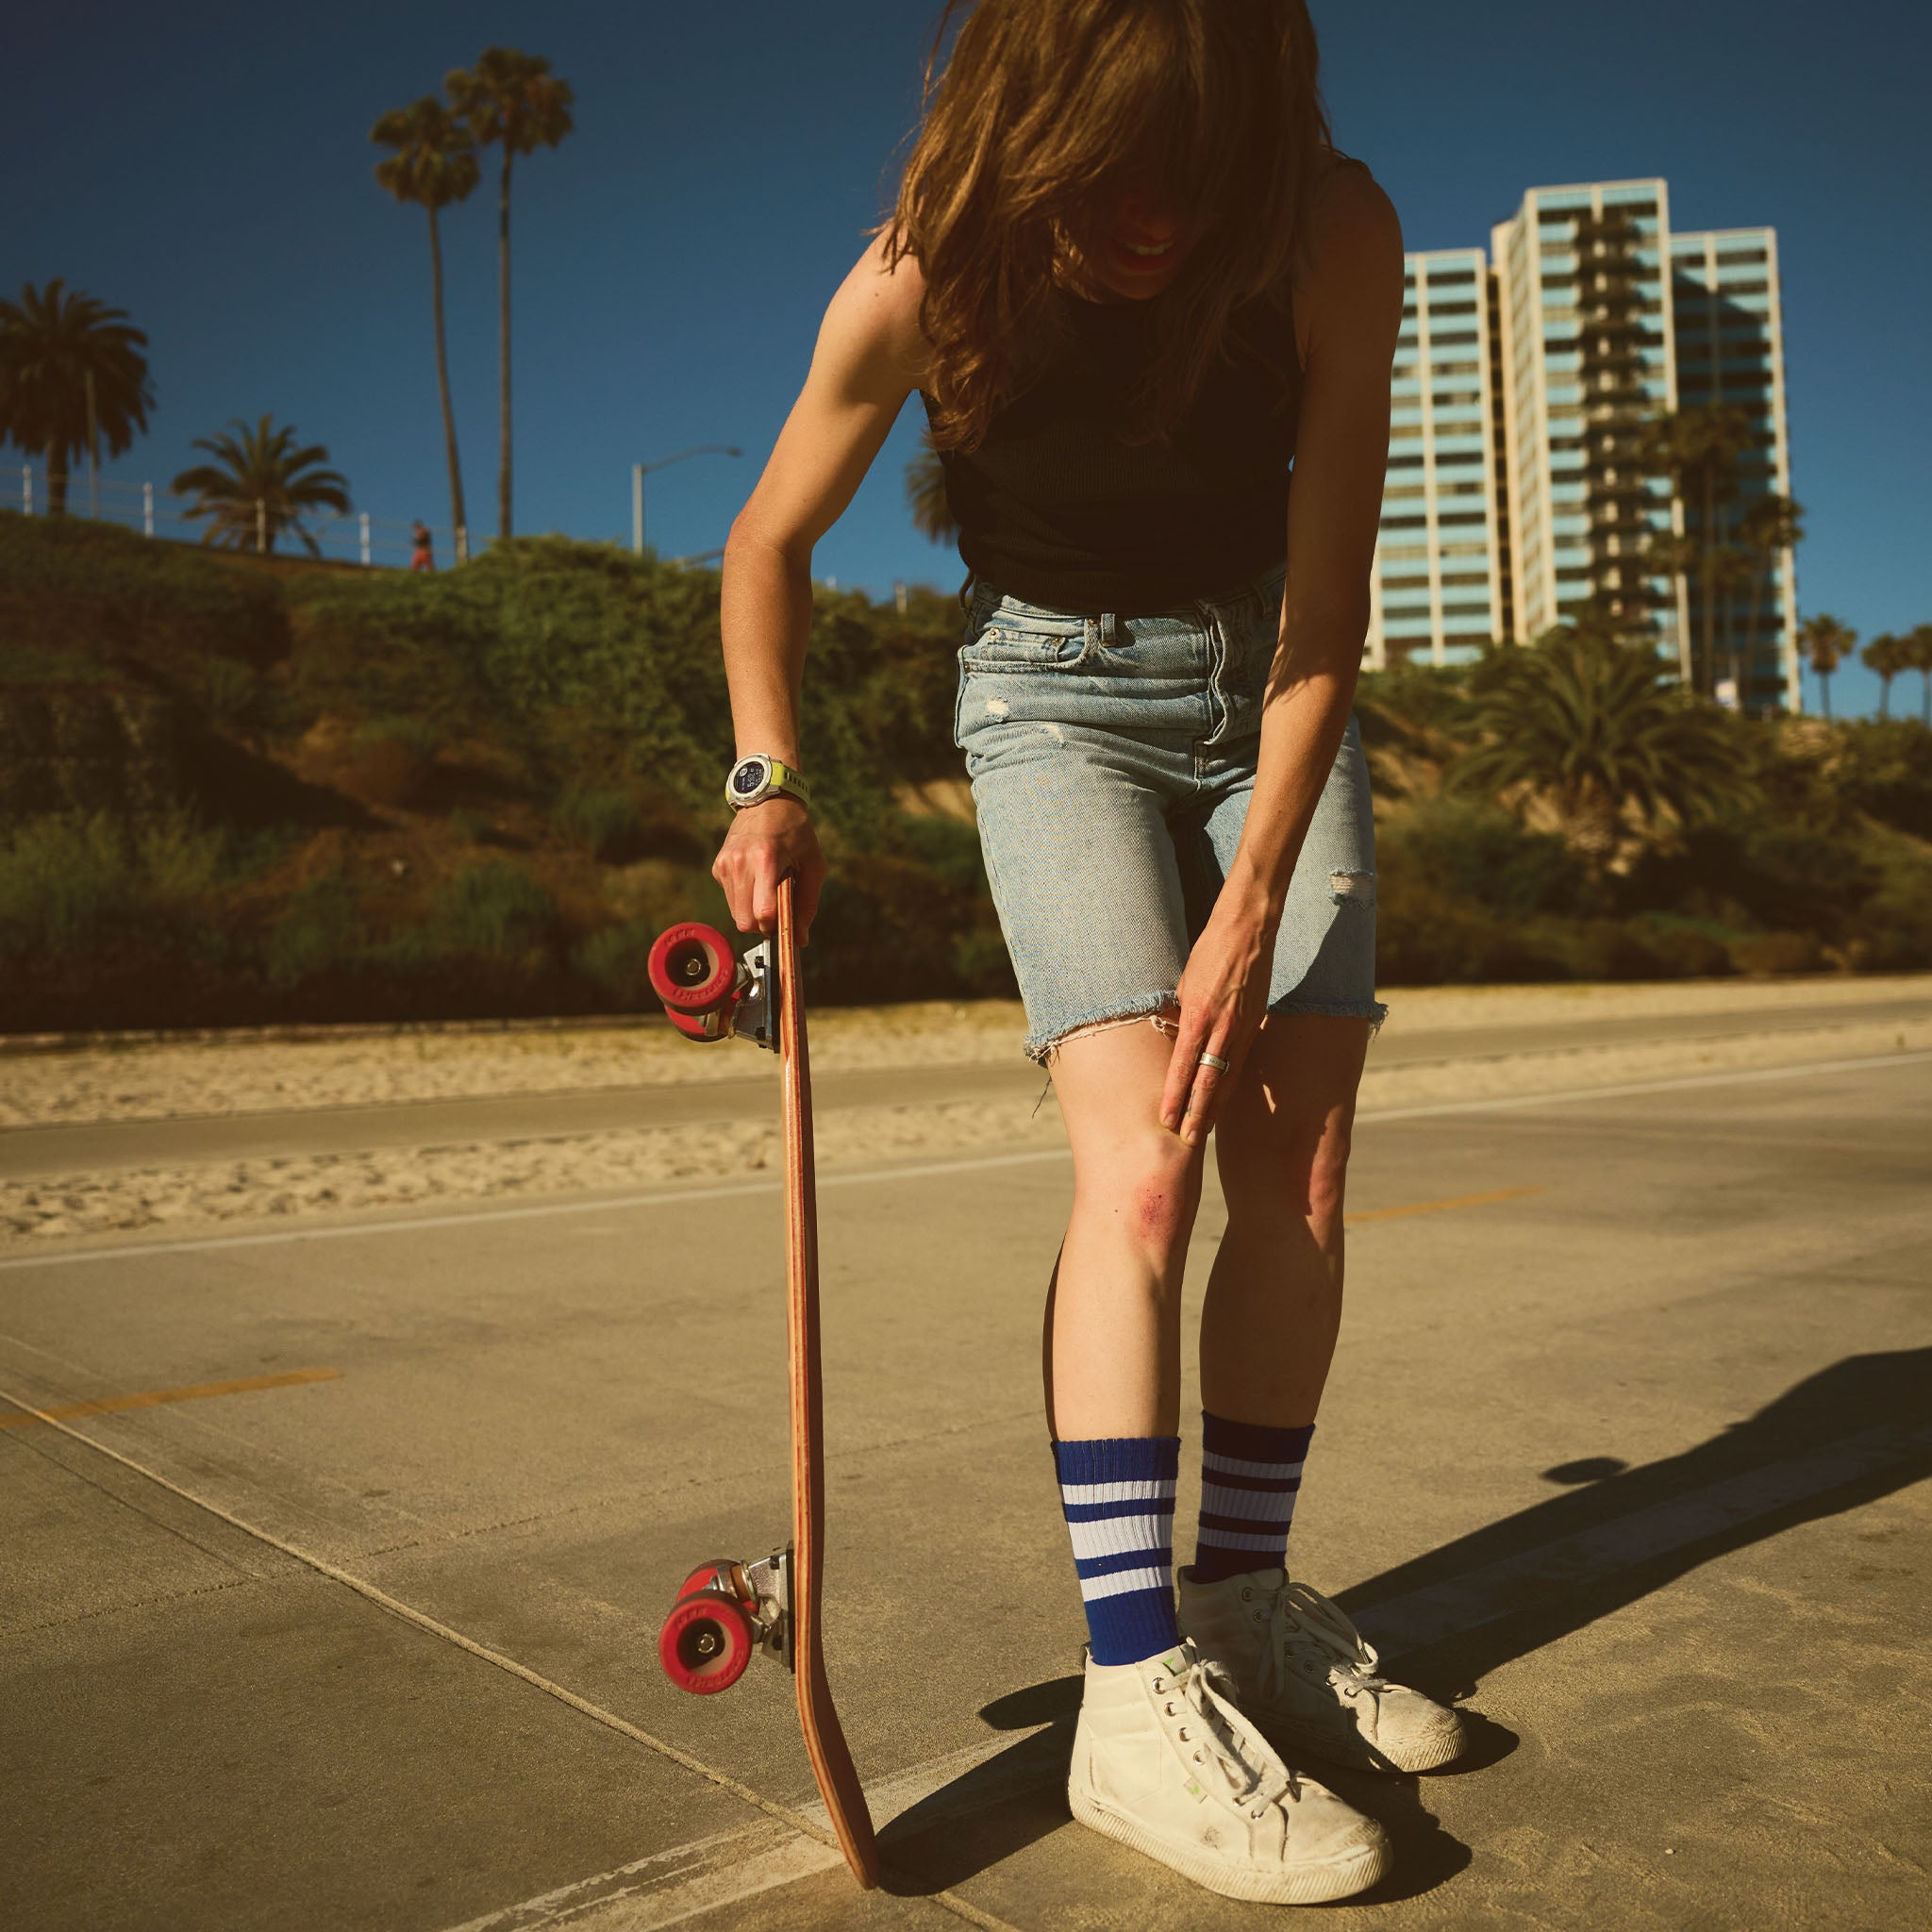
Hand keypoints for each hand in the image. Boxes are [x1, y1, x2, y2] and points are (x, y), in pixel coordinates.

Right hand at [712, 799, 825, 941]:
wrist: (767, 800)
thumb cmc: (796, 831)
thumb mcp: (813, 864)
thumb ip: (808, 903)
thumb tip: (800, 939)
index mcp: (766, 860)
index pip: (762, 913)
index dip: (776, 926)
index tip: (786, 924)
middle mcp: (740, 863)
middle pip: (745, 921)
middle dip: (763, 925)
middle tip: (778, 908)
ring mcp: (725, 864)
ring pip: (736, 914)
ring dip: (753, 911)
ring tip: (768, 888)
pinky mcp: (718, 866)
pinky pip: (731, 898)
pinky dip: (745, 898)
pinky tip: (756, 878)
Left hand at [1158, 905, 1276, 1145]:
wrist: (1247, 930)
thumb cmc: (1209, 952)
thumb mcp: (1183, 983)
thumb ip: (1180, 1015)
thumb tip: (1175, 1037)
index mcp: (1197, 1015)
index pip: (1182, 1067)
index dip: (1175, 1096)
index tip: (1167, 1120)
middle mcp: (1220, 1027)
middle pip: (1206, 1081)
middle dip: (1196, 1113)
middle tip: (1187, 1141)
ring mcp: (1240, 1027)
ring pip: (1226, 1077)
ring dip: (1213, 1106)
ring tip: (1203, 1130)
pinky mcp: (1254, 1024)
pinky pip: (1241, 1061)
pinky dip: (1230, 1083)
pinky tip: (1222, 1099)